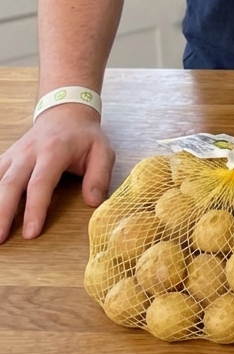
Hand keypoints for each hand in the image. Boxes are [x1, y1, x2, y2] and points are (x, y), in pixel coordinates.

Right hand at [0, 104, 114, 242]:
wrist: (66, 113)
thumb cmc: (85, 137)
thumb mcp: (103, 151)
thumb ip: (100, 176)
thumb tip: (94, 202)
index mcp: (55, 151)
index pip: (41, 183)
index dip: (35, 209)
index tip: (31, 234)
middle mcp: (30, 153)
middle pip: (11, 184)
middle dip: (3, 213)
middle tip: (0, 239)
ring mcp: (15, 155)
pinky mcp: (6, 158)